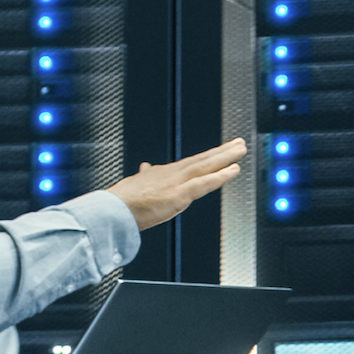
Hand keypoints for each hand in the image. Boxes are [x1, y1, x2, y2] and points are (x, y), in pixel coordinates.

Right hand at [106, 140, 246, 228]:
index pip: (192, 163)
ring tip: (241, 149)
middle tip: (240, 143)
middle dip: (223, 151)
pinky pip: (204, 183)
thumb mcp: (137, 184)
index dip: (208, 157)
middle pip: (203, 160)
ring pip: (206, 166)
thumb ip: (146, 177)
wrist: (112, 209)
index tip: (221, 150)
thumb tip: (146, 167)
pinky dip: (220, 176)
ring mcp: (177, 183)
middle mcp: (173, 174)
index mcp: (165, 174)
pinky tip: (233, 170)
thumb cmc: (122, 201)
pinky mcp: (178, 195)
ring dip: (226, 157)